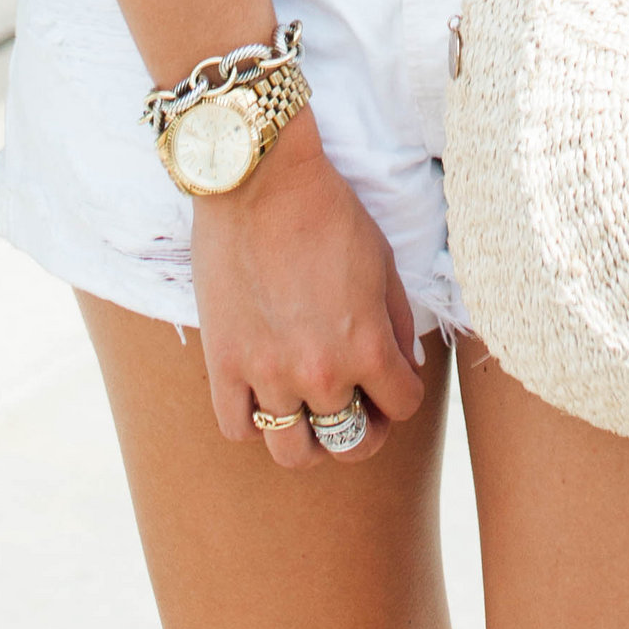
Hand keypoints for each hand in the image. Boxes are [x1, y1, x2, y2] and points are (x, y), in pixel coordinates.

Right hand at [192, 109, 428, 465]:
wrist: (258, 177)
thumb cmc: (327, 210)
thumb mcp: (383, 261)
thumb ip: (397, 324)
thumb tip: (405, 369)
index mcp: (367, 347)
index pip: (402, 407)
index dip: (402, 394)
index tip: (392, 381)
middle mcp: (320, 373)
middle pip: (351, 443)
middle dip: (363, 429)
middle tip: (356, 407)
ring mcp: (268, 374)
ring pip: (293, 451)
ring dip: (308, 438)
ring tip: (308, 413)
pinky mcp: (224, 364)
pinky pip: (238, 430)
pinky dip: (254, 423)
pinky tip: (264, 395)